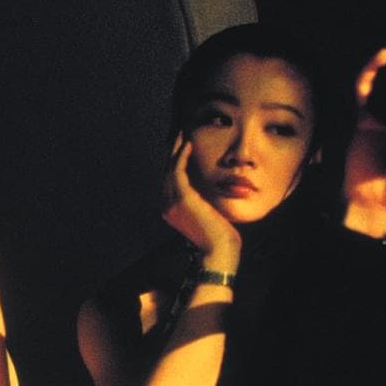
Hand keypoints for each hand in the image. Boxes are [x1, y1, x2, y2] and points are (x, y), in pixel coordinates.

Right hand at [162, 135, 240, 272]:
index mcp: (170, 211)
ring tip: (183, 135)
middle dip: (172, 153)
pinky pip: (178, 170)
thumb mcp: (205, 216)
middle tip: (179, 135)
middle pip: (166, 173)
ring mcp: (172, 202)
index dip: (173, 163)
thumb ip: (199, 203)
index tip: (181, 148)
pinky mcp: (182, 198)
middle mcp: (166, 206)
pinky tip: (188, 145)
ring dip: (176, 150)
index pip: (169, 182)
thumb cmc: (217, 236)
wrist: (218, 249)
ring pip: (170, 169)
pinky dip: (182, 156)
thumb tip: (204, 192)